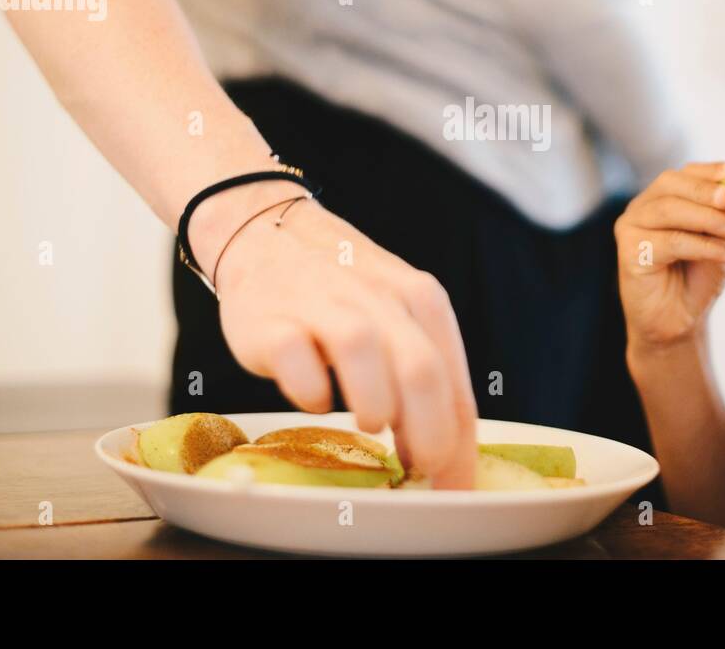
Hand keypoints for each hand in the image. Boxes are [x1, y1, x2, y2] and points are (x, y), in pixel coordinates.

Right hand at [193, 183, 477, 487]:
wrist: (266, 233)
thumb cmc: (342, 290)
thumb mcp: (395, 315)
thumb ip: (420, 376)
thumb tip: (440, 458)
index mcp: (421, 300)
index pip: (454, 383)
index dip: (458, 446)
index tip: (453, 492)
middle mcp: (378, 297)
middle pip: (420, 368)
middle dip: (427, 433)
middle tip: (418, 471)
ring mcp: (323, 304)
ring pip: (362, 350)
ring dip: (374, 400)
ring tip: (371, 425)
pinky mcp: (271, 319)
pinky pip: (294, 355)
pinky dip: (307, 387)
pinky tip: (314, 400)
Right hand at [615, 162, 724, 353]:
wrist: (678, 321)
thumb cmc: (696, 277)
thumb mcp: (717, 239)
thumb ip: (720, 216)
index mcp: (661, 198)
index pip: (683, 174)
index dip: (708, 171)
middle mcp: (642, 208)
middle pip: (670, 185)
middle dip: (705, 190)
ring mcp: (631, 227)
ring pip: (669, 210)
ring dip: (708, 218)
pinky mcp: (629, 251)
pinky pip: (670, 241)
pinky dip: (703, 245)